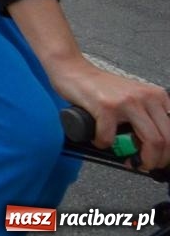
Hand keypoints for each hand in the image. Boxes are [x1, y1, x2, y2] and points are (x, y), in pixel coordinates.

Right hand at [47, 60, 169, 167]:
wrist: (74, 70)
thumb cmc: (100, 88)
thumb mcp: (133, 100)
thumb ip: (146, 118)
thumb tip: (153, 150)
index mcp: (156, 96)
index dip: (167, 152)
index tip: (157, 160)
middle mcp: (145, 97)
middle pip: (166, 139)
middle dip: (156, 160)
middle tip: (143, 165)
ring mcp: (126, 101)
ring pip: (151, 142)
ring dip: (140, 160)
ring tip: (127, 160)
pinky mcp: (106, 107)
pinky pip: (111, 138)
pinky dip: (103, 145)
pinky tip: (98, 139)